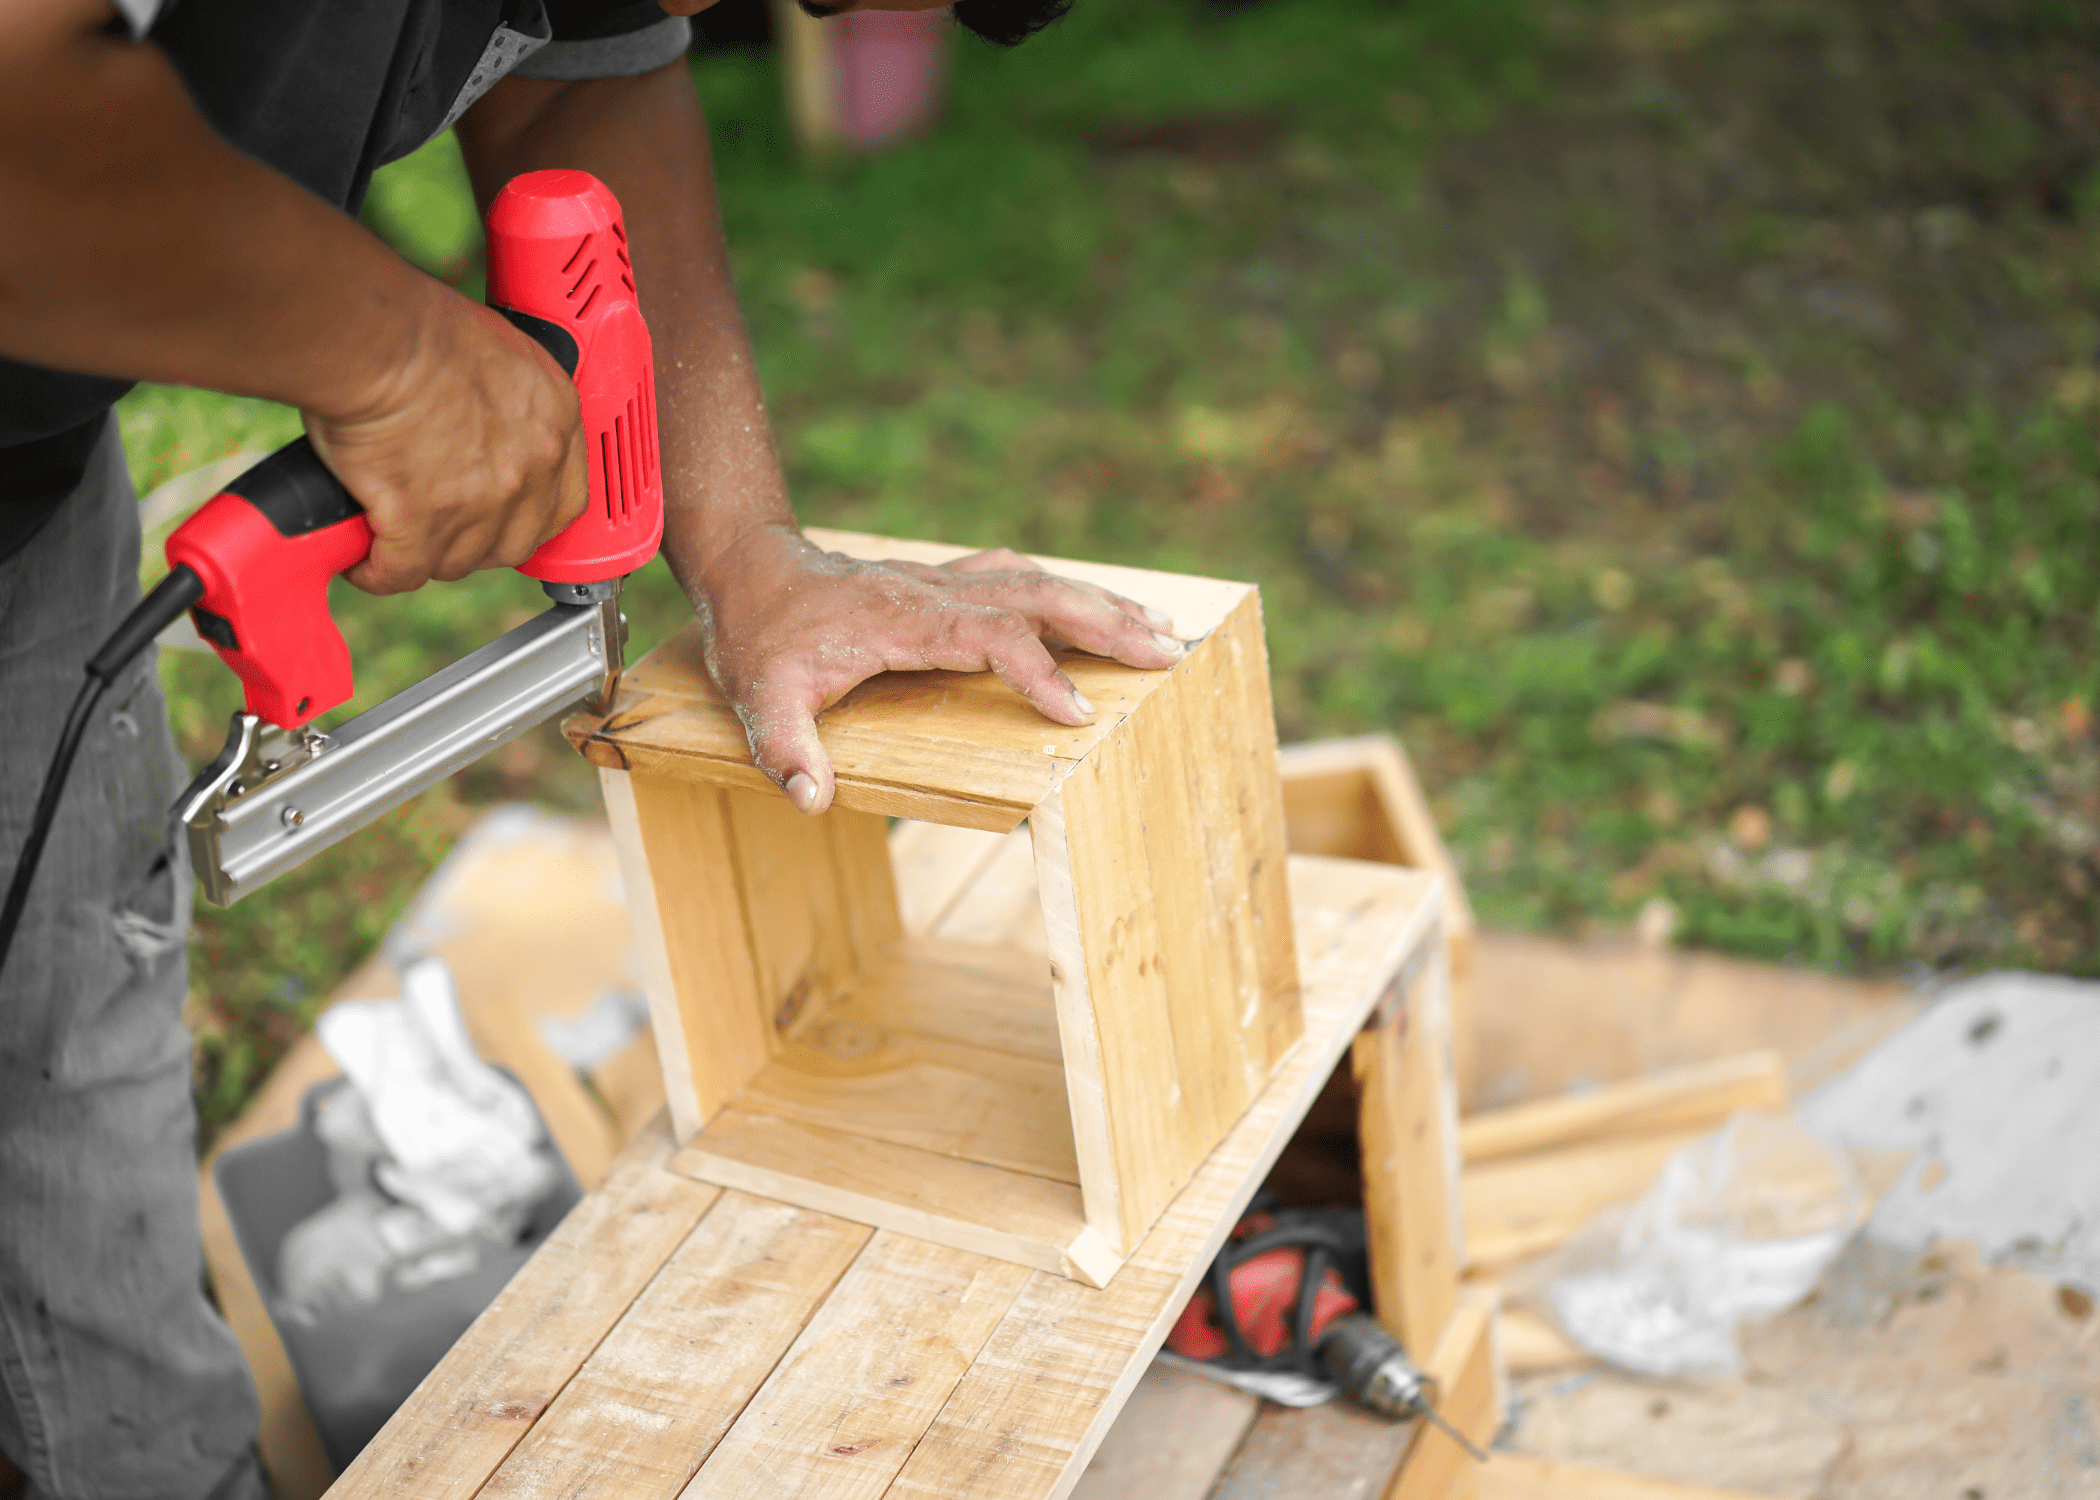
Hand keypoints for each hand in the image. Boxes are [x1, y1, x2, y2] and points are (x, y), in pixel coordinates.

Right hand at [303, 285, 587, 593]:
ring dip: (425, 556)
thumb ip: (511, 396)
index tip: (505, 523)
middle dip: (477, 545)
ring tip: (395, 539)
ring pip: (458, 561)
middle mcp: (532, 468)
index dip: (530, 520)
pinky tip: (363, 560)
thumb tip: (487, 414)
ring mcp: (483, 501)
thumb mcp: (500, 350)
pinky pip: (403, 571)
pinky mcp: (424, 522)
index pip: (565, 502)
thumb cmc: (420, 326)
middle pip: (514, 542)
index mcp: (556, 421)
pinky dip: (378, 571)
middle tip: (442, 531)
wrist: (375, 337)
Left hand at [695, 525, 1186, 813]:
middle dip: (1107, 623)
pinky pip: (1023, 579)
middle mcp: (936, 592)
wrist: (753, 569)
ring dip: (1104, 603)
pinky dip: (1072, 592)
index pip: (990, 636)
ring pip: (1040, 582)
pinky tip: (1106, 606)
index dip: (1038, 672)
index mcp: (903, 620)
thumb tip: (812, 800)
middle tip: (1169, 653)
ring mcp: (947, 581)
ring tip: (1165, 630)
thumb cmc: (760, 637)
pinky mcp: (950, 581)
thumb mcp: (759, 695)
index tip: (1081, 713)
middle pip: (1037, 597)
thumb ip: (784, 748)